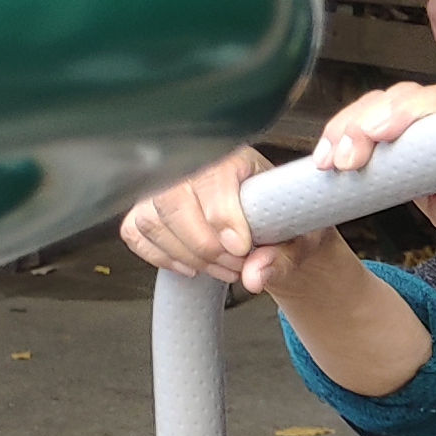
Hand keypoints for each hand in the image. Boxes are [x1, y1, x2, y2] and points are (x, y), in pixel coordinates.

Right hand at [122, 146, 341, 298]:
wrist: (273, 228)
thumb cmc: (285, 225)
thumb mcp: (300, 240)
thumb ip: (282, 257)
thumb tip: (254, 277)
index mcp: (235, 158)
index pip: (212, 180)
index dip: (223, 218)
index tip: (241, 249)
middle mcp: (191, 164)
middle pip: (173, 200)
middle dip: (205, 246)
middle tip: (237, 266)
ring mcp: (162, 185)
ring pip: (152, 219)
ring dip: (187, 255)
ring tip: (223, 268)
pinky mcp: (145, 207)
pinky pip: (135, 232)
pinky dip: (160, 256)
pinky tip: (191, 267)